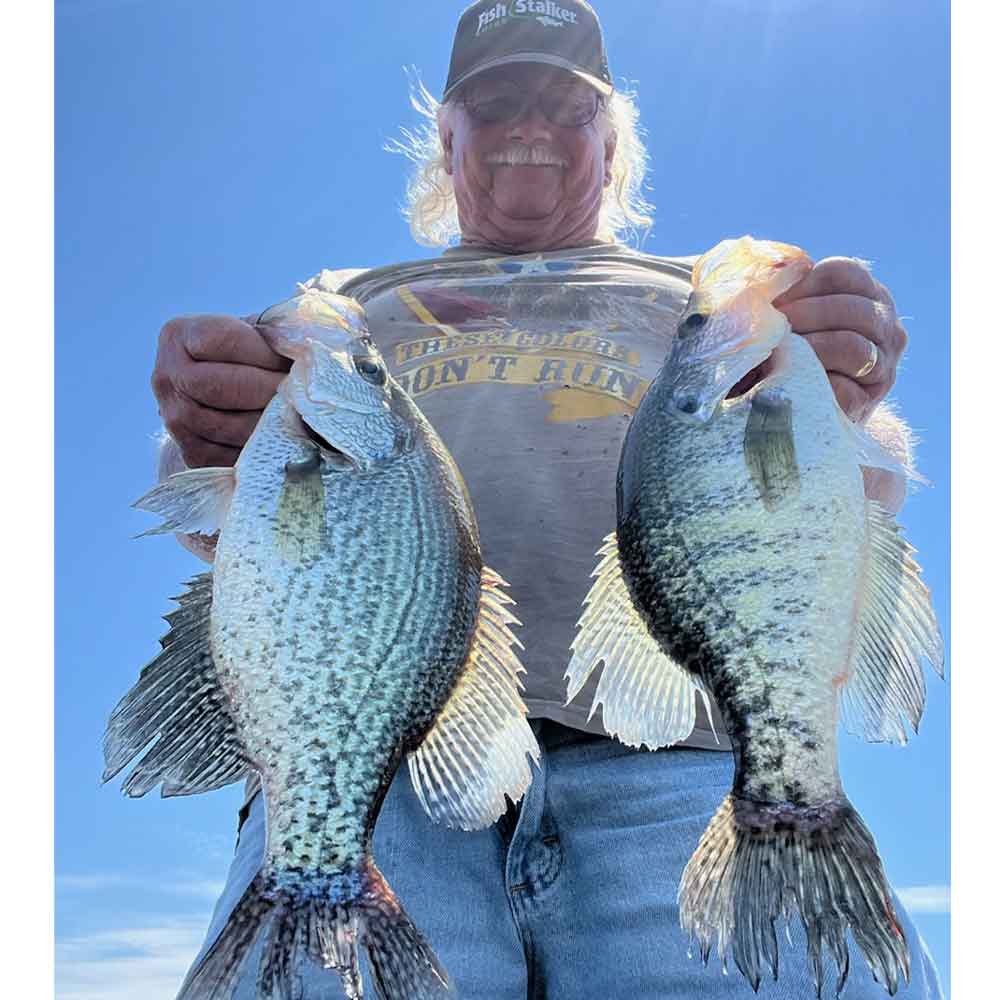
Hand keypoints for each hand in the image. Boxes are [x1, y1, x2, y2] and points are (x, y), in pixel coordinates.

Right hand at [152, 315, 290, 467]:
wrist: (223, 394)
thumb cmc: (249, 356)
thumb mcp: (256, 333)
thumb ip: (275, 335)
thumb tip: (306, 351)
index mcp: (178, 335)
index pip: (226, 341)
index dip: (267, 352)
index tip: (297, 359)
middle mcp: (166, 377)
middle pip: (222, 387)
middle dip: (270, 390)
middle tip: (301, 392)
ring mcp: (174, 419)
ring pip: (229, 426)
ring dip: (269, 422)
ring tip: (296, 413)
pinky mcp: (192, 453)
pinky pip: (229, 456)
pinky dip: (260, 449)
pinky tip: (280, 436)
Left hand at [772, 257, 906, 422]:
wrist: (801, 406)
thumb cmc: (788, 350)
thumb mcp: (791, 313)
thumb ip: (785, 289)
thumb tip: (770, 270)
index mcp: (867, 294)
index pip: (843, 272)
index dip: (804, 283)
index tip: (773, 300)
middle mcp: (886, 326)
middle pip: (851, 308)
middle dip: (805, 315)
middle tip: (773, 328)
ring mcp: (883, 365)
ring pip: (852, 347)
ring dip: (809, 348)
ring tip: (777, 353)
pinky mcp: (868, 401)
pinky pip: (844, 388)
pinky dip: (813, 382)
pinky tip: (789, 381)